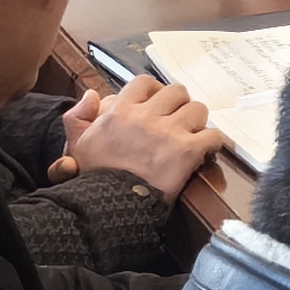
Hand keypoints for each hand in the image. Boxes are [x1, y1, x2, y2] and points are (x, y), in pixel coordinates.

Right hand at [51, 72, 221, 194]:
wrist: (110, 206)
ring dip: (197, 121)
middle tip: (178, 119)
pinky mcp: (187, 151)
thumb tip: (93, 95)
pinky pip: (212, 135)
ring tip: (191, 134)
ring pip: (198, 109)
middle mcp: (145, 116)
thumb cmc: (94, 177)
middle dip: (180, 104)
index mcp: (120, 111)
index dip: (155, 91)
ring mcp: (168, 132)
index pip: (145, 83)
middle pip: (177, 91)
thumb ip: (78, 116)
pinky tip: (205, 149)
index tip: (158, 104)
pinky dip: (212, 142)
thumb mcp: (77, 145)